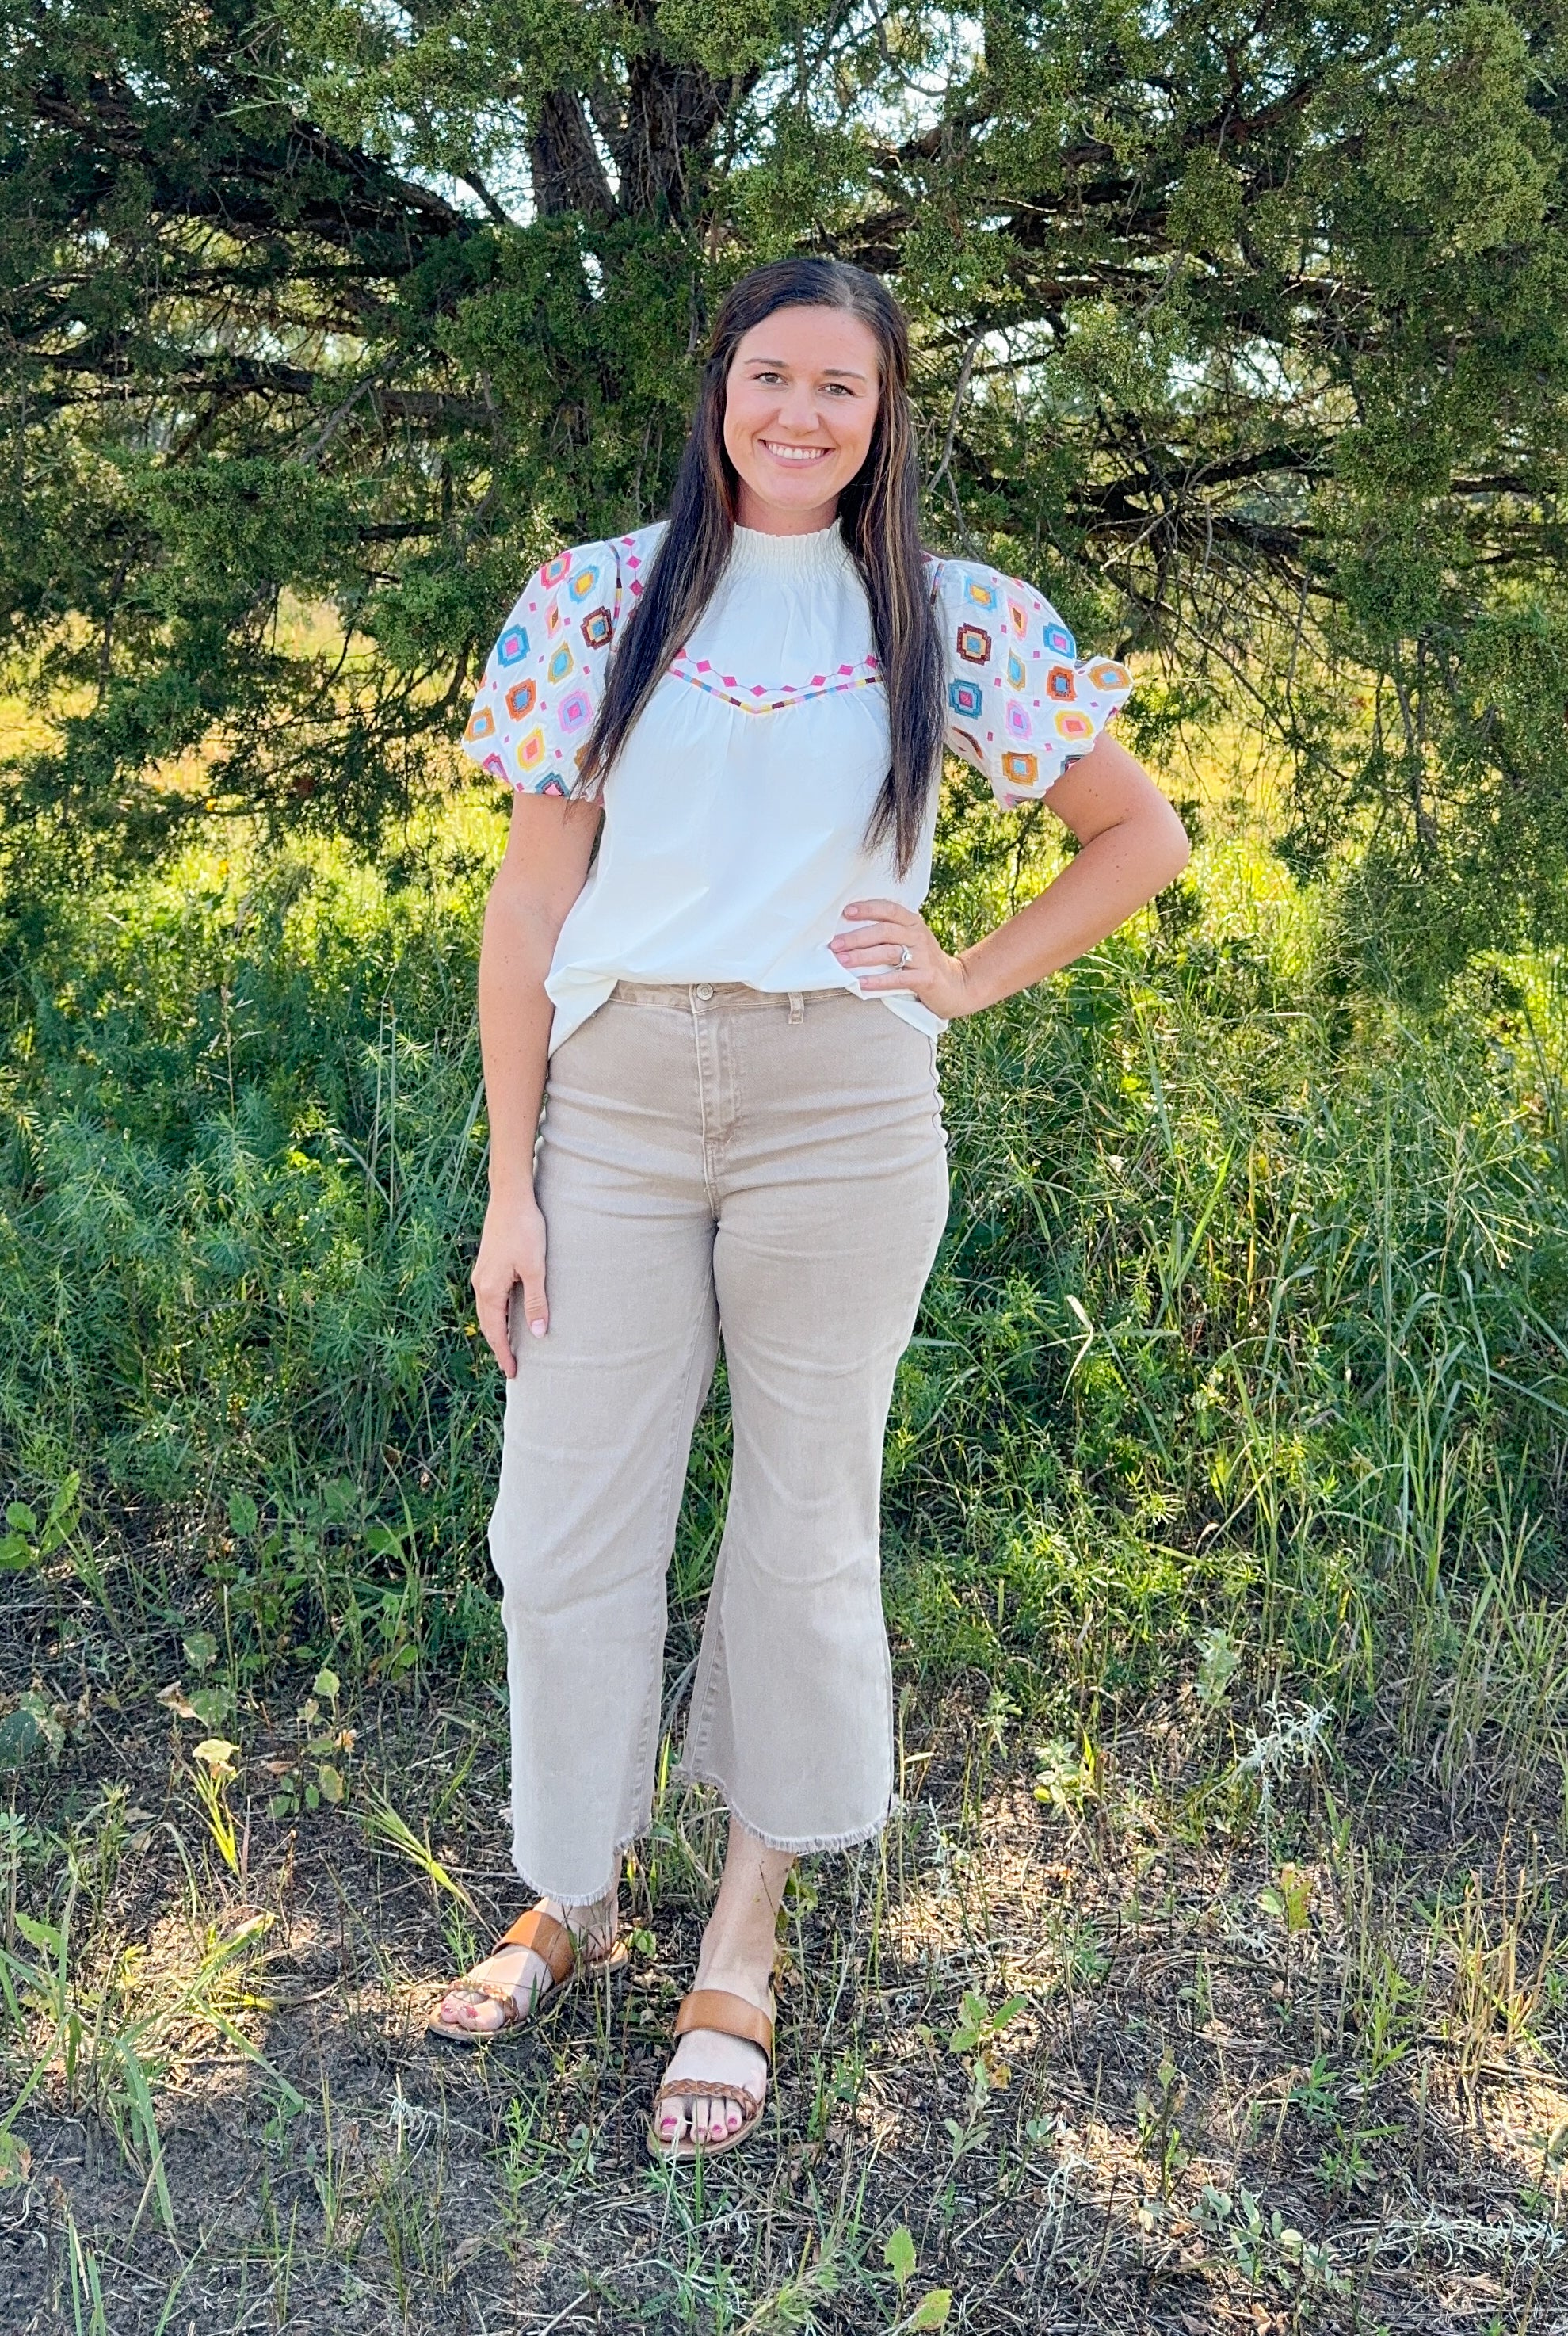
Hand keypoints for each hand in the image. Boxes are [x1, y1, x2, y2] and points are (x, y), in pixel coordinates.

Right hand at [471, 1191, 548, 1375]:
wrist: (510, 1197)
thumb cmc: (525, 1229)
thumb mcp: (535, 1268)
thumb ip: (536, 1302)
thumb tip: (538, 1334)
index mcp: (490, 1289)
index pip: (495, 1332)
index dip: (504, 1354)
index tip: (513, 1373)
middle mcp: (480, 1284)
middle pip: (488, 1324)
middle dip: (498, 1347)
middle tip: (511, 1367)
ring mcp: (482, 1273)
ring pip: (488, 1311)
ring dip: (497, 1330)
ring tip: (510, 1346)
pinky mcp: (487, 1264)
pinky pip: (490, 1298)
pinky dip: (497, 1314)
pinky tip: (507, 1314)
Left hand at [829, 899, 973, 1019]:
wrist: (956, 984)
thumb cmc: (923, 961)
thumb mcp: (911, 939)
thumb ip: (889, 932)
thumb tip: (850, 930)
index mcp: (913, 923)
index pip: (889, 909)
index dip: (868, 909)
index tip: (846, 912)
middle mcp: (918, 936)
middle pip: (884, 931)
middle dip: (857, 938)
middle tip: (835, 945)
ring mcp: (923, 957)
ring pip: (888, 953)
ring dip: (862, 957)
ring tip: (842, 962)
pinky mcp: (925, 978)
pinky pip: (898, 979)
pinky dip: (877, 981)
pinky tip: (860, 983)